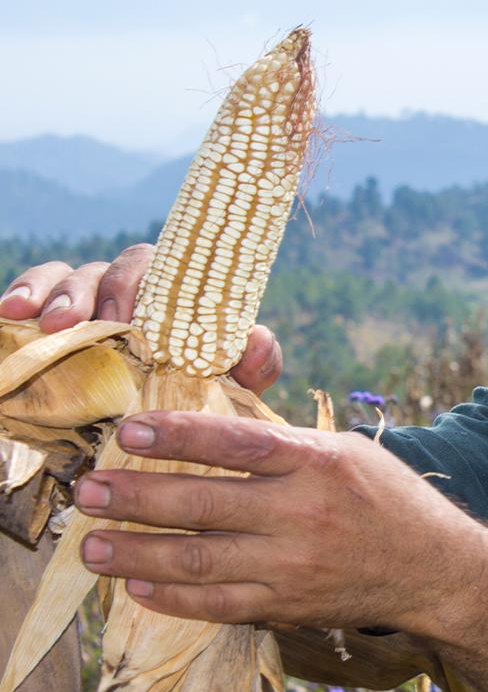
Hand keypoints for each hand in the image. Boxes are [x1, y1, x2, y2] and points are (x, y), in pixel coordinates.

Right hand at [0, 245, 281, 394]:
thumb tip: (258, 340)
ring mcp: (90, 299)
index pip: (156, 267)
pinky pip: (33, 294)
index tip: (125, 316)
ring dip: (51, 293)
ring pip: (68, 276)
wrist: (176, 424)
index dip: (138, 283)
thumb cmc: (206, 391)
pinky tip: (9, 314)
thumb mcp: (235, 382)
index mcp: (174, 293)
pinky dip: (21, 296)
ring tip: (41, 321)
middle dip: (92, 293)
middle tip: (78, 324)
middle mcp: (130, 288)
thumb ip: (255, 364)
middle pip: (107, 271)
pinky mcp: (55, 318)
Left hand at [72, 410, 476, 631]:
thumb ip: (283, 442)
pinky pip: (215, 604)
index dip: (178, 435)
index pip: (237, 443)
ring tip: (91, 544)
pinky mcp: (287, 605)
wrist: (434, 569)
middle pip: (201, 503)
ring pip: (196, 559)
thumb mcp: (345, 452)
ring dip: (135, 552)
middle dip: (135, 497)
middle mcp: (302, 513)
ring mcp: (292, 565)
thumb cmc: (388, 498)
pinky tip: (136, 585)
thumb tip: (214, 422)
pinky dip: (170, 597)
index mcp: (317, 463)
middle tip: (87, 490)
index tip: (128, 431)